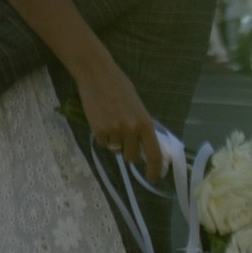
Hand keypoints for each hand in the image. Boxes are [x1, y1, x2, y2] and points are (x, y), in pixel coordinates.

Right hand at [79, 53, 160, 171]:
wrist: (97, 75)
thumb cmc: (119, 86)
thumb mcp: (137, 106)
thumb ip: (141, 125)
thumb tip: (143, 145)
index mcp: (145, 123)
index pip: (154, 154)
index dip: (154, 169)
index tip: (153, 177)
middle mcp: (131, 129)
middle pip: (132, 157)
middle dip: (129, 152)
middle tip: (124, 139)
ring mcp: (114, 131)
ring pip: (116, 151)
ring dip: (115, 143)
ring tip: (111, 123)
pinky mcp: (99, 131)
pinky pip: (103, 144)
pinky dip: (103, 138)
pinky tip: (101, 121)